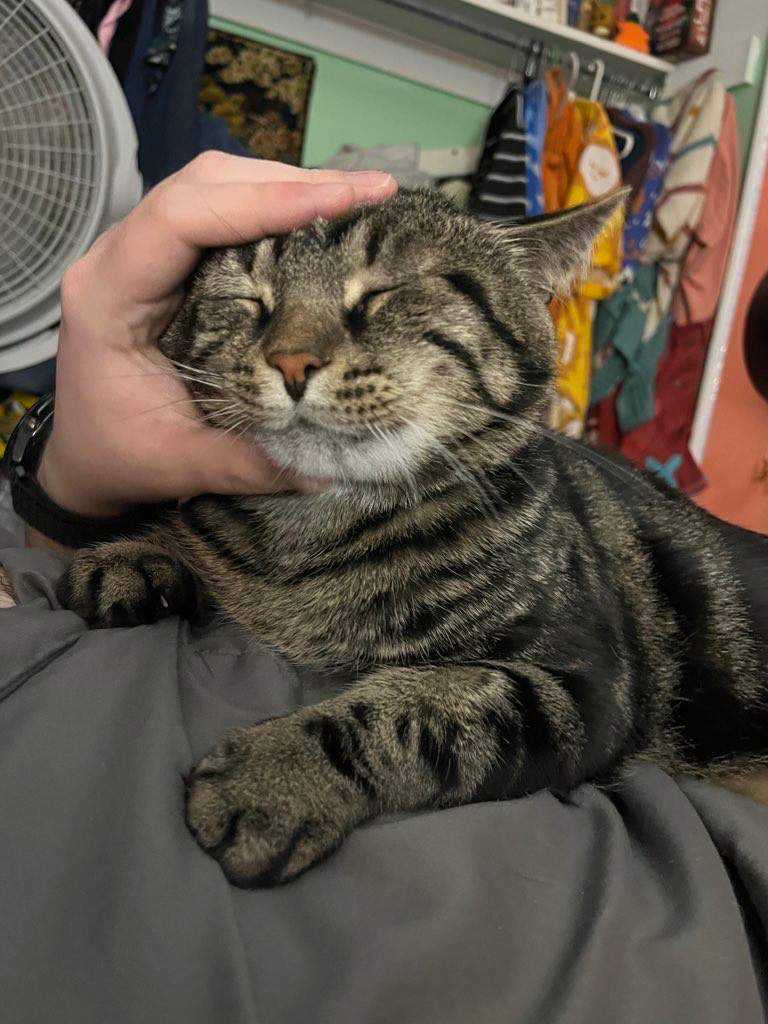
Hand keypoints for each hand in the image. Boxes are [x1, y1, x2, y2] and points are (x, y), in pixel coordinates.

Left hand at [39, 153, 395, 519]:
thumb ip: (247, 463)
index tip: (337, 203)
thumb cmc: (119, 455)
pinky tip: (324, 218)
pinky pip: (224, 212)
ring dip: (290, 187)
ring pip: (217, 186)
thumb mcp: (179, 464)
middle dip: (292, 182)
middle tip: (372, 192)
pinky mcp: (173, 262)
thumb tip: (329, 471)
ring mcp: (147, 253)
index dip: (258, 204)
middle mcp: (121, 258)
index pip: (179, 218)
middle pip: (205, 184)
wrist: (87, 454)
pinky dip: (277, 208)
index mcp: (108, 296)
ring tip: (360, 199)